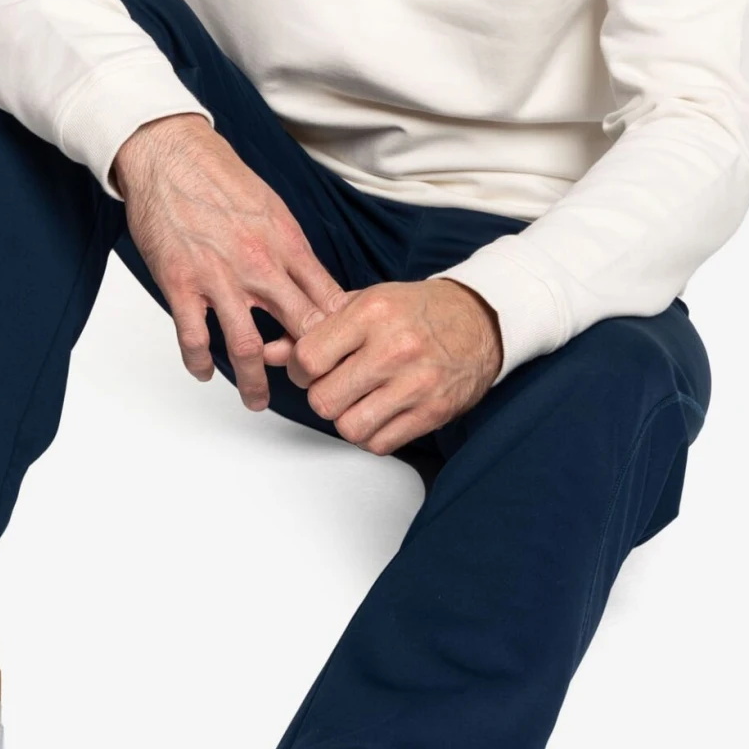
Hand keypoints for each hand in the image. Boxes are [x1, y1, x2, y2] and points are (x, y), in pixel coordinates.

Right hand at [113, 114, 349, 409]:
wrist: (169, 154)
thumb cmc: (220, 177)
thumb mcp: (273, 208)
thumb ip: (292, 250)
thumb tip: (314, 283)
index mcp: (287, 244)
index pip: (328, 301)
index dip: (340, 335)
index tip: (341, 355)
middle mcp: (259, 264)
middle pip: (299, 328)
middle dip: (309, 366)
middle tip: (309, 388)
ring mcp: (218, 276)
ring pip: (247, 347)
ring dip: (254, 383)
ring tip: (257, 401)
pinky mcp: (180, 282)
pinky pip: (194, 337)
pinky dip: (200, 362)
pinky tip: (205, 372)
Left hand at [261, 276, 502, 453]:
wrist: (480, 320)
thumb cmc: (415, 310)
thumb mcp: (363, 304)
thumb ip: (313, 329)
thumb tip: (268, 353)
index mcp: (371, 314)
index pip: (307, 360)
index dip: (300, 370)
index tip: (311, 368)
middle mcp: (394, 348)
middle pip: (323, 400)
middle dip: (321, 396)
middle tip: (336, 384)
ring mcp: (416, 383)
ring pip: (349, 427)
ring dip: (346, 419)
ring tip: (358, 400)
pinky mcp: (433, 412)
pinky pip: (379, 444)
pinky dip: (372, 435)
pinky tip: (380, 412)